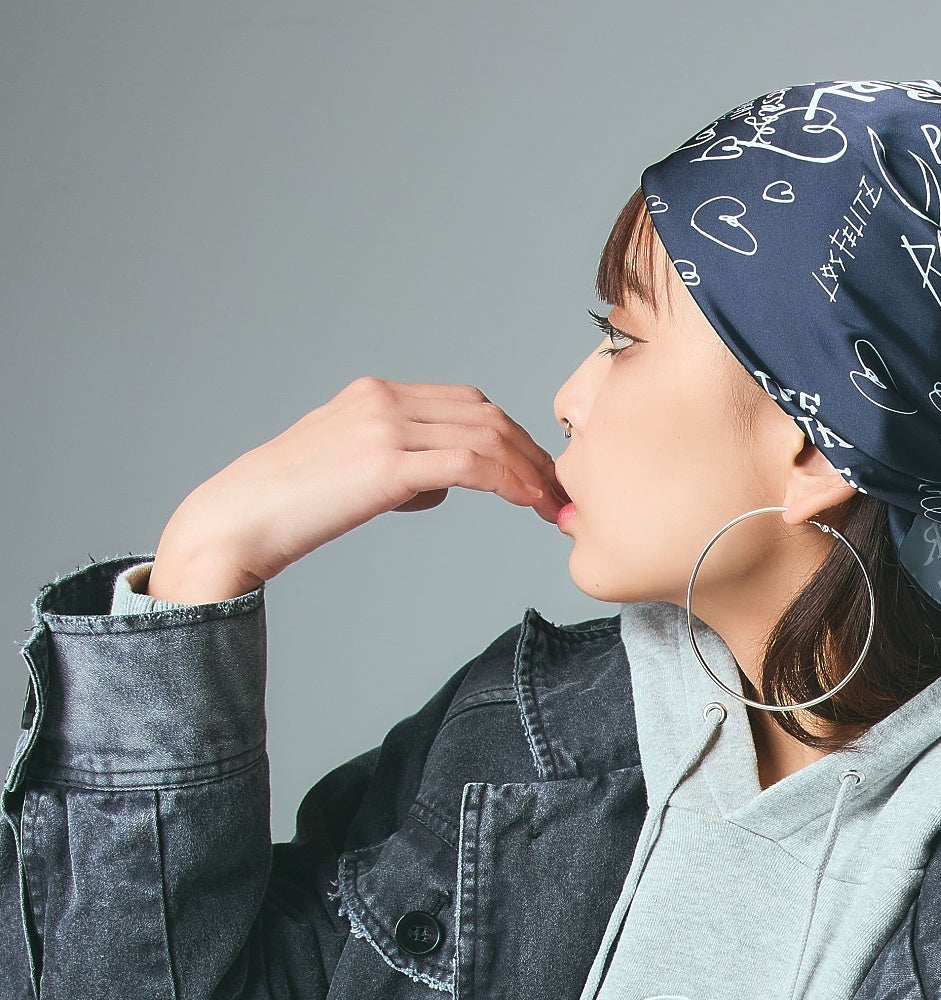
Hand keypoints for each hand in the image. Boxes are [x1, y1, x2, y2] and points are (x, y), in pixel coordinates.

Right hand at [147, 377, 569, 602]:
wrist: (239, 520)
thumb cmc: (290, 509)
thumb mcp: (352, 476)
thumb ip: (399, 471)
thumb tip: (439, 485)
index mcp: (376, 395)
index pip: (466, 403)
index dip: (511, 437)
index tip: (536, 473)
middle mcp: (383, 400)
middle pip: (485, 414)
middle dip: (531, 452)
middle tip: (559, 491)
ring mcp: (385, 427)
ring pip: (484, 435)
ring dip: (528, 470)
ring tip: (551, 505)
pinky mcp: (386, 464)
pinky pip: (468, 462)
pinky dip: (508, 480)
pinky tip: (526, 502)